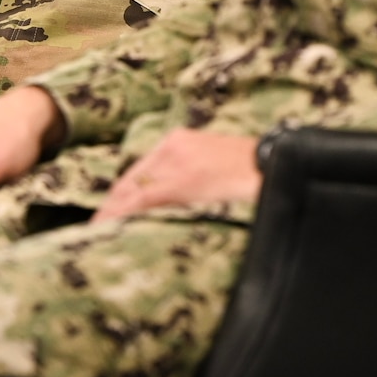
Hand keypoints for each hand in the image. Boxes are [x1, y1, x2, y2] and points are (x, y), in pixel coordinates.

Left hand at [91, 128, 261, 222]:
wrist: (280, 164)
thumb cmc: (255, 171)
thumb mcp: (216, 168)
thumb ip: (193, 180)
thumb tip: (182, 203)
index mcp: (179, 142)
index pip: (139, 173)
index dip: (120, 198)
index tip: (107, 217)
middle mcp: (171, 147)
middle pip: (130, 181)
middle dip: (111, 207)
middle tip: (96, 231)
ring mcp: (175, 161)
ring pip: (131, 190)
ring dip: (113, 213)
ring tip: (99, 235)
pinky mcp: (182, 179)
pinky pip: (143, 199)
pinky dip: (123, 214)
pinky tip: (111, 228)